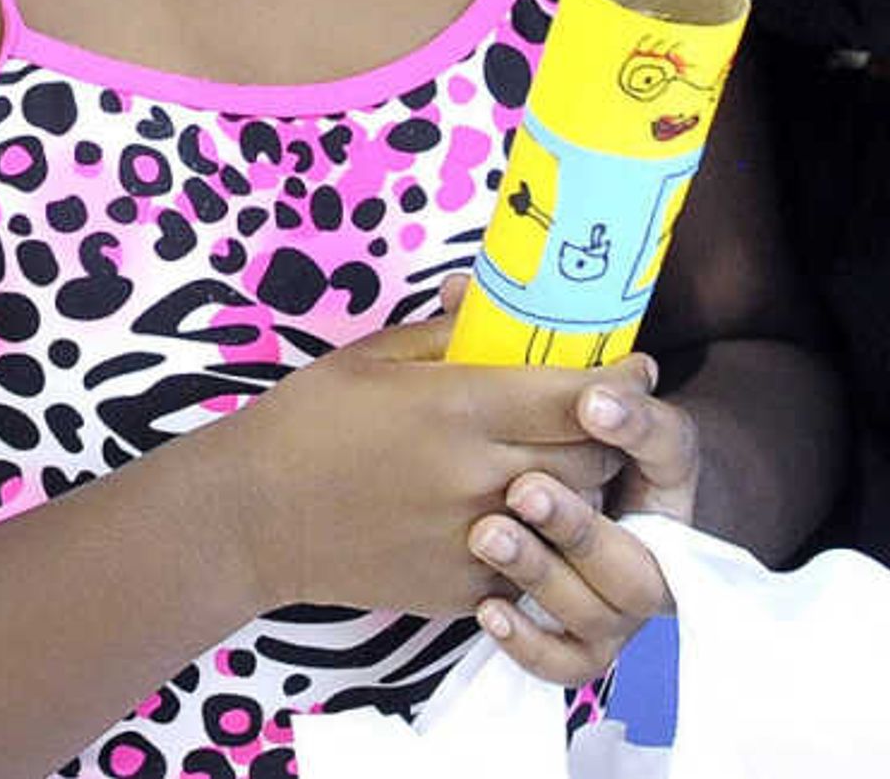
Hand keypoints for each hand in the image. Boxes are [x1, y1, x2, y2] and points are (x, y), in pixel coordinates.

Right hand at [239, 307, 631, 616]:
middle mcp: (476, 473)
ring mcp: (473, 537)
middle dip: (605, 436)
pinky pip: (532, 562)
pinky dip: (537, 538)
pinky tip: (517, 516)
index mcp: (456, 405)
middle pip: (589, 457)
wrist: (253, 516)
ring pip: (570, 514)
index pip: (575, 393)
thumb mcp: (371, 358)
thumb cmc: (306, 422)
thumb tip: (492, 304)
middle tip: (599, 419)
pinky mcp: (465, 585)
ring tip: (563, 466)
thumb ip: (446, 334)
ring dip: (579, 489)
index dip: (618, 380)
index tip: (635, 368)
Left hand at [469, 358, 695, 688]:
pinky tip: (487, 608)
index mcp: (641, 463)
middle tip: (520, 487)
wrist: (500, 502)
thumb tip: (458, 290)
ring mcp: (611, 591)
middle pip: (640, 542)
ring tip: (486, 535)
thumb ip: (487, 340)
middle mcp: (641, 532)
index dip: (639, 422)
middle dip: (580, 517)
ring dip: (552, 574)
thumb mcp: (492, 382)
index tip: (593, 399)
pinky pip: (576, 661)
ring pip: (614, 608)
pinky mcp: (576, 637)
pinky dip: (536, 644)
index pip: (669, 443)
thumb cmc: (499, 430)